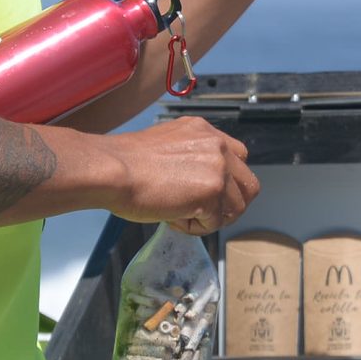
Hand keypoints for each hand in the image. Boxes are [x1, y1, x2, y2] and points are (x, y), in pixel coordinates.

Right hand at [111, 117, 258, 233]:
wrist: (112, 170)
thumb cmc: (125, 163)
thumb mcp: (166, 146)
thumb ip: (190, 156)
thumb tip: (196, 181)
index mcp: (204, 131)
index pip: (238, 156)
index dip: (227, 181)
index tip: (205, 193)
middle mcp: (217, 144)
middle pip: (248, 184)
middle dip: (229, 204)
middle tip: (202, 213)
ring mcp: (218, 168)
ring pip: (237, 207)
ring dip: (212, 218)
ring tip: (181, 216)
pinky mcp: (212, 191)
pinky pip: (215, 222)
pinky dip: (195, 228)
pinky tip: (172, 218)